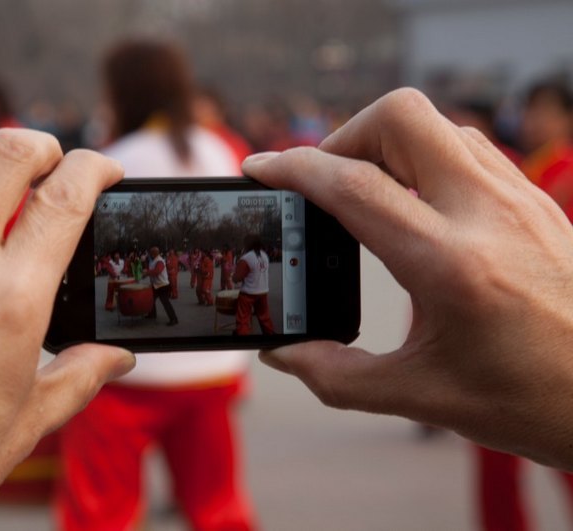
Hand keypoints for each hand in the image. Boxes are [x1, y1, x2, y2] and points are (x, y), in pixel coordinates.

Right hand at [243, 88, 572, 469]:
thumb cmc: (532, 399)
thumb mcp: (422, 396)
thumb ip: (335, 376)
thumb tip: (282, 355)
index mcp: (450, 265)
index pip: (353, 185)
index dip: (293, 169)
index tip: (260, 168)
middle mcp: (487, 215)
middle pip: (400, 118)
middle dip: (345, 136)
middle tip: (326, 182)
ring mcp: (519, 200)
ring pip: (437, 125)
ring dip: (388, 144)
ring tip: (367, 192)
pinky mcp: (535, 200)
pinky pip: (469, 147)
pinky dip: (427, 157)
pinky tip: (416, 204)